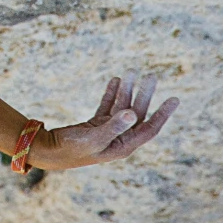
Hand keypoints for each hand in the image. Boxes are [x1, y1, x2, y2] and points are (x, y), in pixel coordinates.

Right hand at [29, 75, 178, 170]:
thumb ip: (113, 126)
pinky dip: (112, 93)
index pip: (149, 129)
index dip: (162, 114)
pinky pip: (108, 107)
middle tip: (151, 76)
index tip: (175, 99)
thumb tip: (133, 114)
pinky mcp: (95, 125)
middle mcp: (118, 139)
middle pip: (137, 114)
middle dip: (144, 95)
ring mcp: (107, 131)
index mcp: (123, 147)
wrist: (48, 151)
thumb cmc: (71, 148)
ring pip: (122, 107)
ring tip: (131, 72)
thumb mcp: (94, 138)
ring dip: (127, 90)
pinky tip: (115, 80)